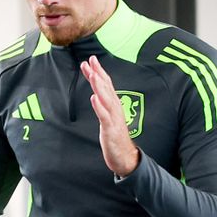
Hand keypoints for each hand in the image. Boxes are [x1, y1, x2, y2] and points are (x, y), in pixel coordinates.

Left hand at [81, 56, 139, 177]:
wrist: (125, 157)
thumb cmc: (116, 137)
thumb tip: (96, 93)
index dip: (99, 71)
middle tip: (90, 61)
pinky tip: (93, 98)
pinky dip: (99, 107)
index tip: (90, 60)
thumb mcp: (108, 117)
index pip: (106, 84)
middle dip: (98, 73)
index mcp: (113, 105)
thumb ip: (103, 105)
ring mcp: (113, 119)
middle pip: (106, 88)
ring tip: (93, 74)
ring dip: (99, 86)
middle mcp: (115, 109)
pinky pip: (104, 117)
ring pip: (106, 99)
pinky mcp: (110, 130)